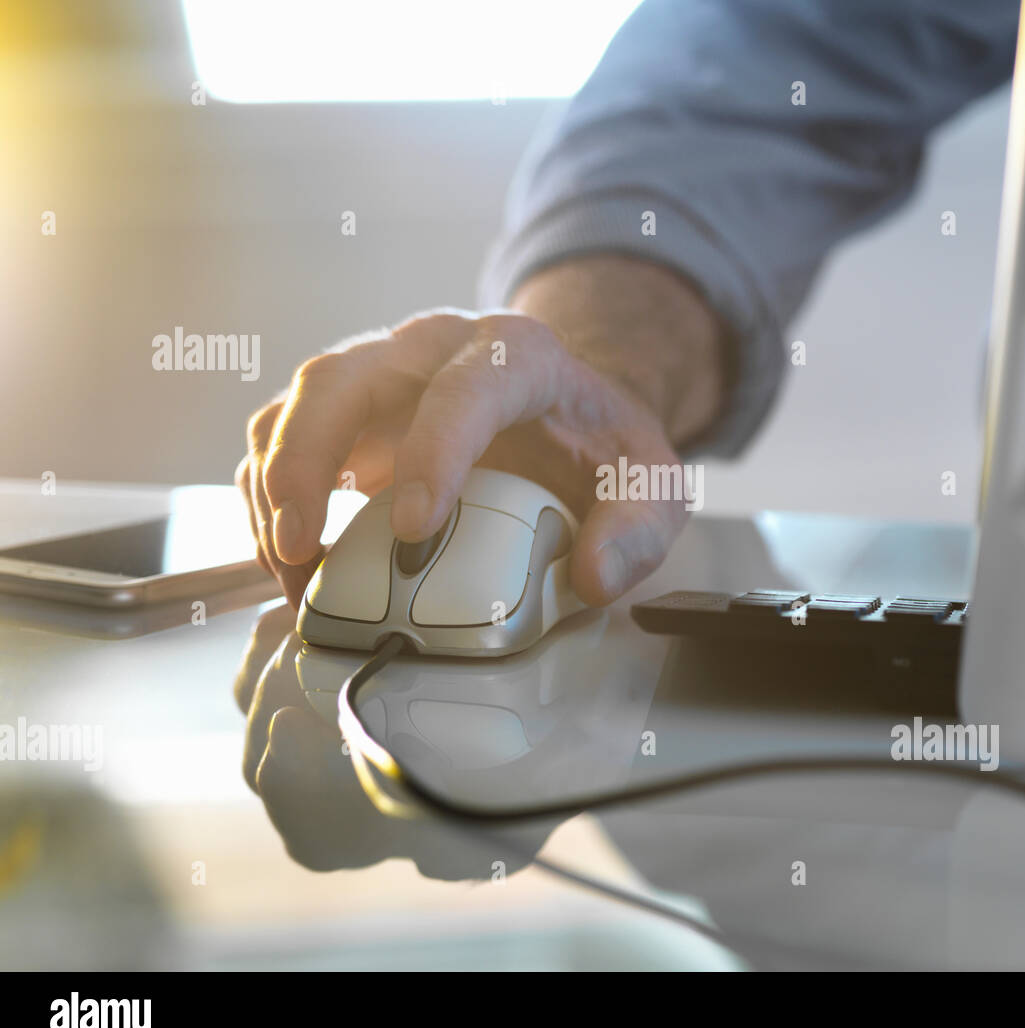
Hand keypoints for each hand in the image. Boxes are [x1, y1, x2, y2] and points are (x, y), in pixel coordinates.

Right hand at [239, 262, 724, 607]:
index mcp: (516, 353)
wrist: (568, 414)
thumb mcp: (650, 483)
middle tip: (304, 547)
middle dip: (307, 459)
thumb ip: (638, 529)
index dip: (433, 452)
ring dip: (273, 484)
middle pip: (344, 376)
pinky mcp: (350, 416)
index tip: (415, 530)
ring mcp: (383, 376)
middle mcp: (434, 348)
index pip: (465, 387)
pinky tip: (290, 557)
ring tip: (290, 566)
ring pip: (297, 403)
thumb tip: (591, 576)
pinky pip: (283, 438)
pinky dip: (269, 498)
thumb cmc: (601, 445)